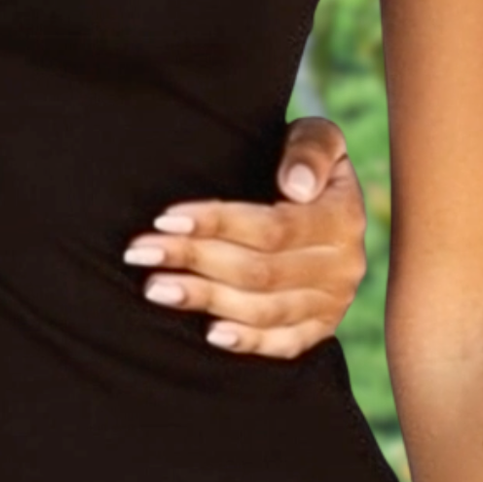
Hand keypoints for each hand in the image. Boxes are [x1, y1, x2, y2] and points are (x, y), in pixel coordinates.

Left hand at [122, 116, 366, 358]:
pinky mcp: (321, 327)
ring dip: (205, 299)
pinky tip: (210, 334)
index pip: (271, 228)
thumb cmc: (308, 157)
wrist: (332, 199)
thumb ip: (312, 150)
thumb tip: (296, 185)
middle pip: (258, 271)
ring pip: (264, 310)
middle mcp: (342, 267)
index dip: (216, 223)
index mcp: (342, 219)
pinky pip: (285, 343)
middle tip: (140, 251)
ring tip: (154, 288)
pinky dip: (248, 342)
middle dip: (193, 259)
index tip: (164, 217)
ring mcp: (333, 303)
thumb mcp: (318, 137)